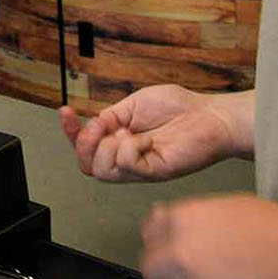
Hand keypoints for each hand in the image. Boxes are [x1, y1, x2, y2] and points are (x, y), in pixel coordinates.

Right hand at [60, 85, 235, 182]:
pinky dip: (130, 147)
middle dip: (86, 143)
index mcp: (119, 142)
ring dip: (109, 146)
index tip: (66, 112)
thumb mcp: (133, 105)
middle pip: (87, 165)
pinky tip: (147, 140)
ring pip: (102, 170)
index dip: (70, 133)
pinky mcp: (154, 173)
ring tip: (130, 133)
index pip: (85, 148)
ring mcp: (140, 168)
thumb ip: (110, 117)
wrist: (210, 116)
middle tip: (105, 126)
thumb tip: (91, 127)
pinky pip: (126, 165)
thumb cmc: (180, 108)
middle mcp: (127, 159)